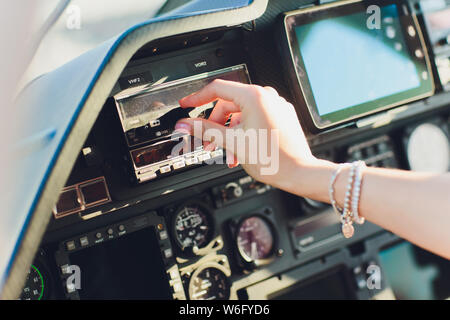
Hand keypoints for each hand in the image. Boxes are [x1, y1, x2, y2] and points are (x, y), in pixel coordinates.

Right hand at [175, 79, 319, 190]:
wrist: (299, 172)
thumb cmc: (274, 159)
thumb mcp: (232, 142)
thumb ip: (205, 130)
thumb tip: (185, 124)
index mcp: (254, 97)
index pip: (217, 89)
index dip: (197, 97)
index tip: (186, 105)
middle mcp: (267, 97)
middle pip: (228, 104)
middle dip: (215, 125)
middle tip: (207, 142)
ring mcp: (275, 106)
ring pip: (241, 114)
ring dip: (230, 133)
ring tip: (229, 154)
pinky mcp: (281, 116)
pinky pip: (255, 118)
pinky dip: (243, 132)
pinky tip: (241, 150)